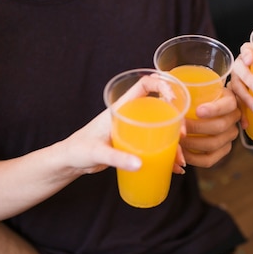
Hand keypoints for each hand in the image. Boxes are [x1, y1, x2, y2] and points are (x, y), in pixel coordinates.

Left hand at [62, 75, 186, 175]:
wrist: (69, 163)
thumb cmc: (77, 150)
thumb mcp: (97, 152)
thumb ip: (117, 158)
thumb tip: (140, 163)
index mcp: (121, 107)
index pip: (145, 85)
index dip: (162, 85)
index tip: (174, 100)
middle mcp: (130, 115)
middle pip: (160, 109)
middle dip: (176, 121)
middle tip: (183, 136)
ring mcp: (134, 131)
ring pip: (161, 130)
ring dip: (174, 143)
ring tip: (180, 161)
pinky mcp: (134, 145)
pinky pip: (156, 147)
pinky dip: (166, 156)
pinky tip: (174, 168)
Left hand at [180, 87, 240, 167]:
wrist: (204, 107)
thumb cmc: (196, 96)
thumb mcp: (194, 89)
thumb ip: (185, 93)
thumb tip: (170, 98)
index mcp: (230, 100)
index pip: (228, 105)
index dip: (214, 109)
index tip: (198, 111)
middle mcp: (233, 118)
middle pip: (220, 126)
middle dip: (196, 128)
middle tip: (179, 127)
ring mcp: (230, 136)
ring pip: (213, 144)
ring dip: (192, 143)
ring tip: (177, 139)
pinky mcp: (223, 150)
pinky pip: (209, 159)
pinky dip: (193, 158)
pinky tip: (181, 152)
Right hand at [229, 43, 252, 128]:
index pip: (246, 49)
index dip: (247, 53)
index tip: (252, 59)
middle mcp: (241, 67)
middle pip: (240, 69)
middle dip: (249, 78)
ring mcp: (236, 80)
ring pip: (236, 87)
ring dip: (246, 99)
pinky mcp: (234, 95)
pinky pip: (234, 103)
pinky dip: (241, 114)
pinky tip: (246, 123)